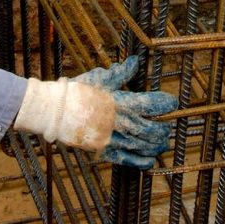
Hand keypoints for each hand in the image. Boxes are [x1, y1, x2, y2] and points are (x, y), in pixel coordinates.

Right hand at [12, 55, 178, 168]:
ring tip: (163, 143)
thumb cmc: (76, 91)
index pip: (149, 104)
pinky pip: (124, 159)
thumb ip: (119, 73)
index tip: (172, 102)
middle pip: (148, 129)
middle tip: (168, 127)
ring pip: (139, 145)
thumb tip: (135, 62)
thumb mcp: (99, 78)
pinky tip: (149, 161)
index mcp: (117, 101)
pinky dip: (139, 161)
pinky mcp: (101, 149)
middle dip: (162, 129)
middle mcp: (116, 121)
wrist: (53, 110)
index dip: (164, 103)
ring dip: (155, 145)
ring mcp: (109, 137)